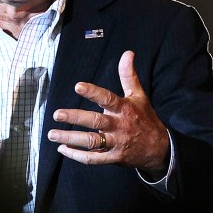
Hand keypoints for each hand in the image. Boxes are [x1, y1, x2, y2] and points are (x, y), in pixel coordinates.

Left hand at [48, 51, 169, 173]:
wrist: (159, 148)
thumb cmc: (145, 118)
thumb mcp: (139, 95)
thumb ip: (128, 75)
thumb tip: (128, 53)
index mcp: (124, 109)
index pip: (107, 98)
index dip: (93, 92)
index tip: (78, 86)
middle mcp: (119, 125)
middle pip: (95, 121)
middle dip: (75, 118)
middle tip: (57, 114)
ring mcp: (116, 143)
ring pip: (91, 141)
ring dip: (70, 138)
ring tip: (52, 134)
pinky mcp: (114, 158)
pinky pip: (93, 159)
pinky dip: (77, 156)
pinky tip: (63, 149)